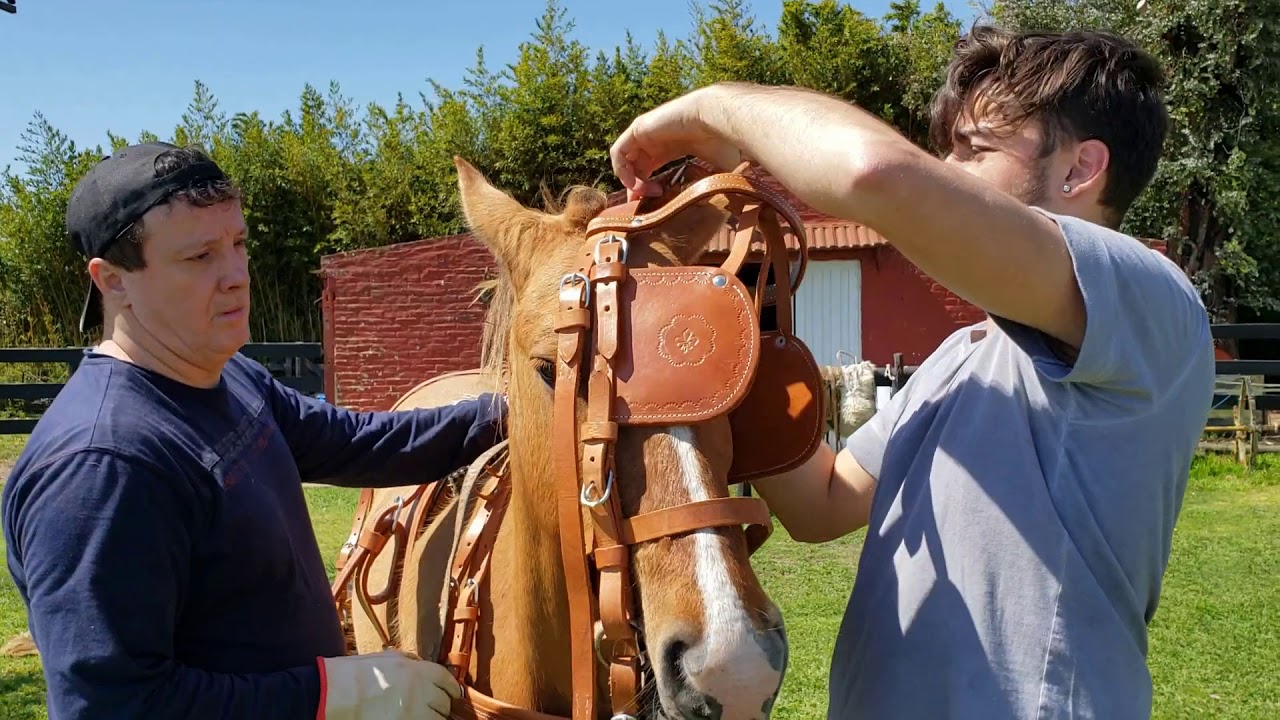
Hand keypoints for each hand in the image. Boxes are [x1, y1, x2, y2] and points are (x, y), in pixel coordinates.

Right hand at [318, 650, 461, 719]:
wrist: (335, 695)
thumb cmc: (355, 675)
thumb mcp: (387, 658)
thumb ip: (409, 660)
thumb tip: (420, 664)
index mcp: (419, 671)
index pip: (447, 681)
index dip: (450, 688)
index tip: (451, 694)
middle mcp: (421, 692)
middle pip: (443, 704)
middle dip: (438, 706)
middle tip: (429, 708)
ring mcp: (414, 714)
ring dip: (430, 718)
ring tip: (415, 715)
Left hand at [610, 86, 743, 199]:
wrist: (718, 119)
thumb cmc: (724, 141)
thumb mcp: (720, 170)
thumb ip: (714, 186)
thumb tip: (725, 209)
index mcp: (671, 146)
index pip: (650, 168)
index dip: (647, 188)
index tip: (653, 206)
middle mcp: (656, 139)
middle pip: (635, 167)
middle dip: (637, 189)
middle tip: (645, 205)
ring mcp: (646, 133)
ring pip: (625, 161)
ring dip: (631, 181)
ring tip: (645, 193)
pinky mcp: (638, 128)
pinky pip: (618, 152)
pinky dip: (622, 169)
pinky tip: (635, 183)